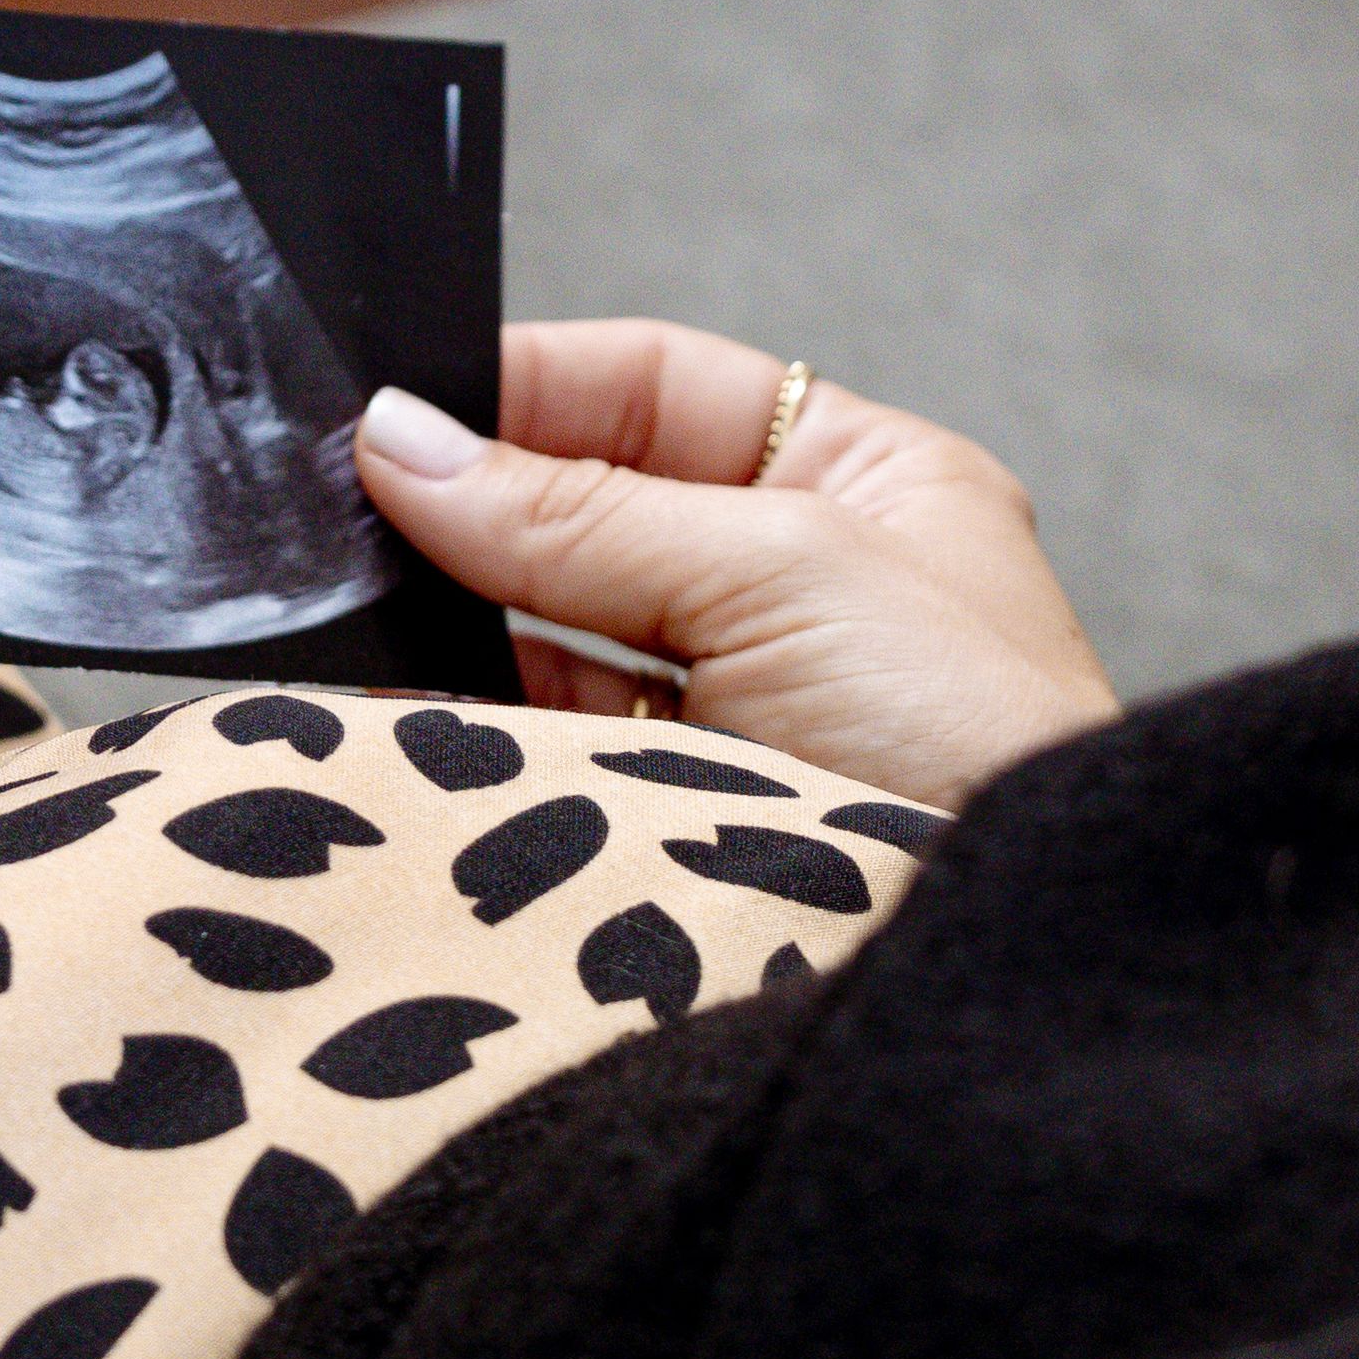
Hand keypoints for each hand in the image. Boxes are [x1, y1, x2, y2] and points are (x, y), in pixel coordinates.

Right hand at [355, 320, 1113, 809]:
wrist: (1005, 974)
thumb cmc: (980, 751)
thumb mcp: (777, 574)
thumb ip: (580, 511)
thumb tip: (410, 441)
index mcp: (869, 484)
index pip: (661, 387)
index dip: (531, 384)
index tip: (404, 403)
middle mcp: (805, 584)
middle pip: (596, 504)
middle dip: (479, 503)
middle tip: (354, 501)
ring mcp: (744, 707)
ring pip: (560, 631)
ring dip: (465, 616)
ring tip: (364, 600)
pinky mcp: (689, 821)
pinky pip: (555, 745)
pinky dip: (477, 722)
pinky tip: (403, 701)